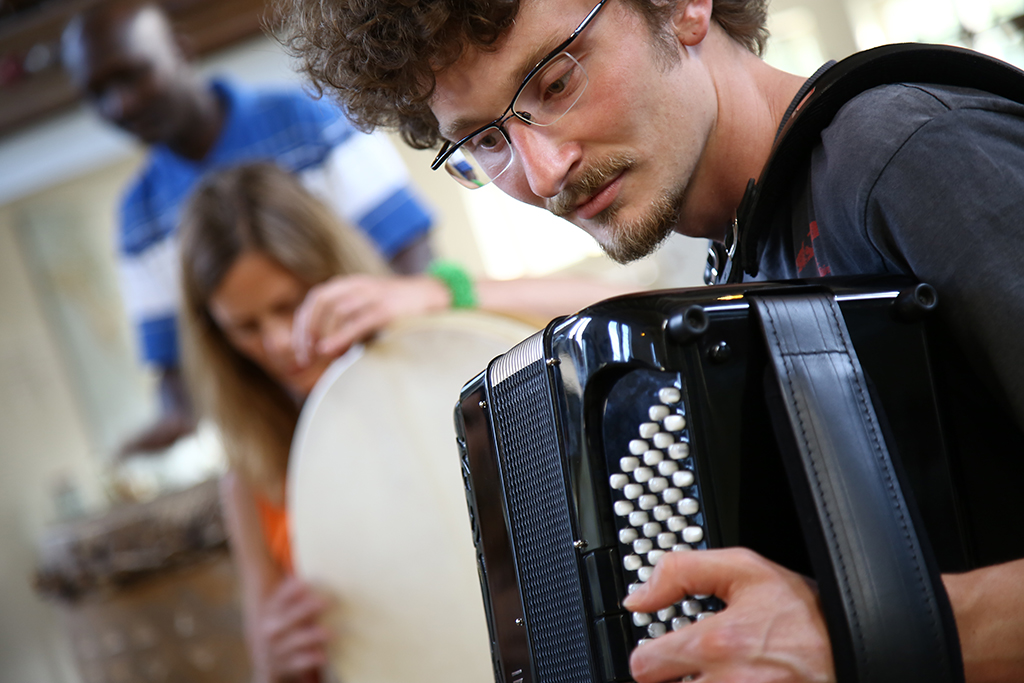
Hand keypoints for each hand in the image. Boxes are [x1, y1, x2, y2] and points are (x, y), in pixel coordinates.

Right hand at [253, 575, 330, 681]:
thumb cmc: (286, 627)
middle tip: (326, 602)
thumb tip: (317, 574)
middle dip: (306, 610)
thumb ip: (297, 598)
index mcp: (271, 612)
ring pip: (295, 642)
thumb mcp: (285, 611)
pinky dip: (310, 660)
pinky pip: (298, 663)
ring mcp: (277, 649)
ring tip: (330, 632)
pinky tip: (323, 656)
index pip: (279, 599)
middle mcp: (271, 631)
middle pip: (288, 619)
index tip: (305, 583)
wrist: (267, 663)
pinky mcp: (284, 666)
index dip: (291, 591)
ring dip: (312, 637)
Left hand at [291, 274, 449, 364]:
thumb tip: (320, 352)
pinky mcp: (388, 309)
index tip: (299, 350)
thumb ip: (346, 324)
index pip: (316, 299)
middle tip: (304, 357)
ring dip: (324, 335)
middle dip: (307, 330)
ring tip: (322, 356)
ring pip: (337, 310)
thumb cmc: (399, 310)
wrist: (435, 296)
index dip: (302, 325)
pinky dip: (340, 336)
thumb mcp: (368, 309)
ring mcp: (374, 295)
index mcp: (351, 284)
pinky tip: (330, 350)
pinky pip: (358, 321)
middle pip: (321, 302)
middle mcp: (359, 285)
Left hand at [623, 547, 833, 682]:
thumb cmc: (805, 614)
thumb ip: (681, 572)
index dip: (649, 654)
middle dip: (669, 679)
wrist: (854, 646)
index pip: (644, 665)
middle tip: (687, 668)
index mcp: (716, 644)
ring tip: (712, 677)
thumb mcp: (745, 569)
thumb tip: (638, 598)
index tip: (662, 650)